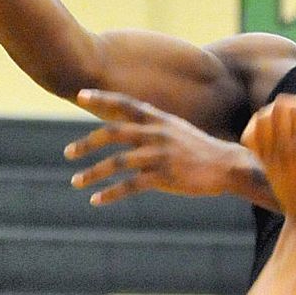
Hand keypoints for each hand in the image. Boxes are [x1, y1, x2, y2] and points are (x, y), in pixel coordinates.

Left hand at [67, 91, 256, 203]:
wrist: (227, 166)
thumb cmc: (200, 150)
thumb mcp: (176, 129)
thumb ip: (153, 125)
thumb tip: (131, 126)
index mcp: (158, 119)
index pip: (125, 104)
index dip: (102, 98)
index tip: (79, 94)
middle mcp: (156, 133)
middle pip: (113, 133)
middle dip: (87, 143)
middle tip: (68, 153)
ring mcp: (159, 155)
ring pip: (117, 162)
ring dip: (93, 172)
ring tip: (76, 182)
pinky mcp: (164, 176)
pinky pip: (130, 185)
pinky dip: (110, 193)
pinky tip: (96, 200)